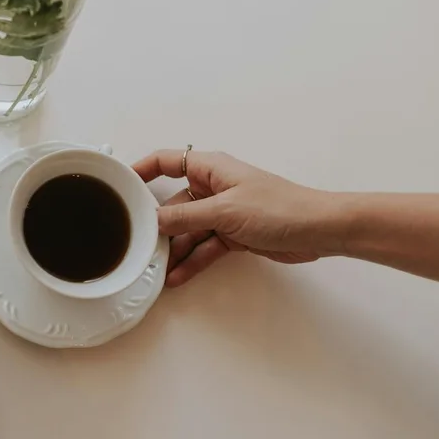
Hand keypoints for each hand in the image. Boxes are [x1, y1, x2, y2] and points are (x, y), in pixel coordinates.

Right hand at [133, 149, 339, 286]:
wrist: (320, 230)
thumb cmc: (278, 208)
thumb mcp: (224, 211)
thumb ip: (186, 217)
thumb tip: (154, 221)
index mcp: (210, 168)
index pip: (167, 161)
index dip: (141, 170)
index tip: (119, 185)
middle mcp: (214, 187)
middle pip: (174, 203)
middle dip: (156, 225)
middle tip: (135, 244)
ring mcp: (223, 212)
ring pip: (188, 230)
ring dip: (174, 249)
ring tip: (155, 270)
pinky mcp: (234, 234)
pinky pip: (204, 247)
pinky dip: (192, 261)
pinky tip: (177, 276)